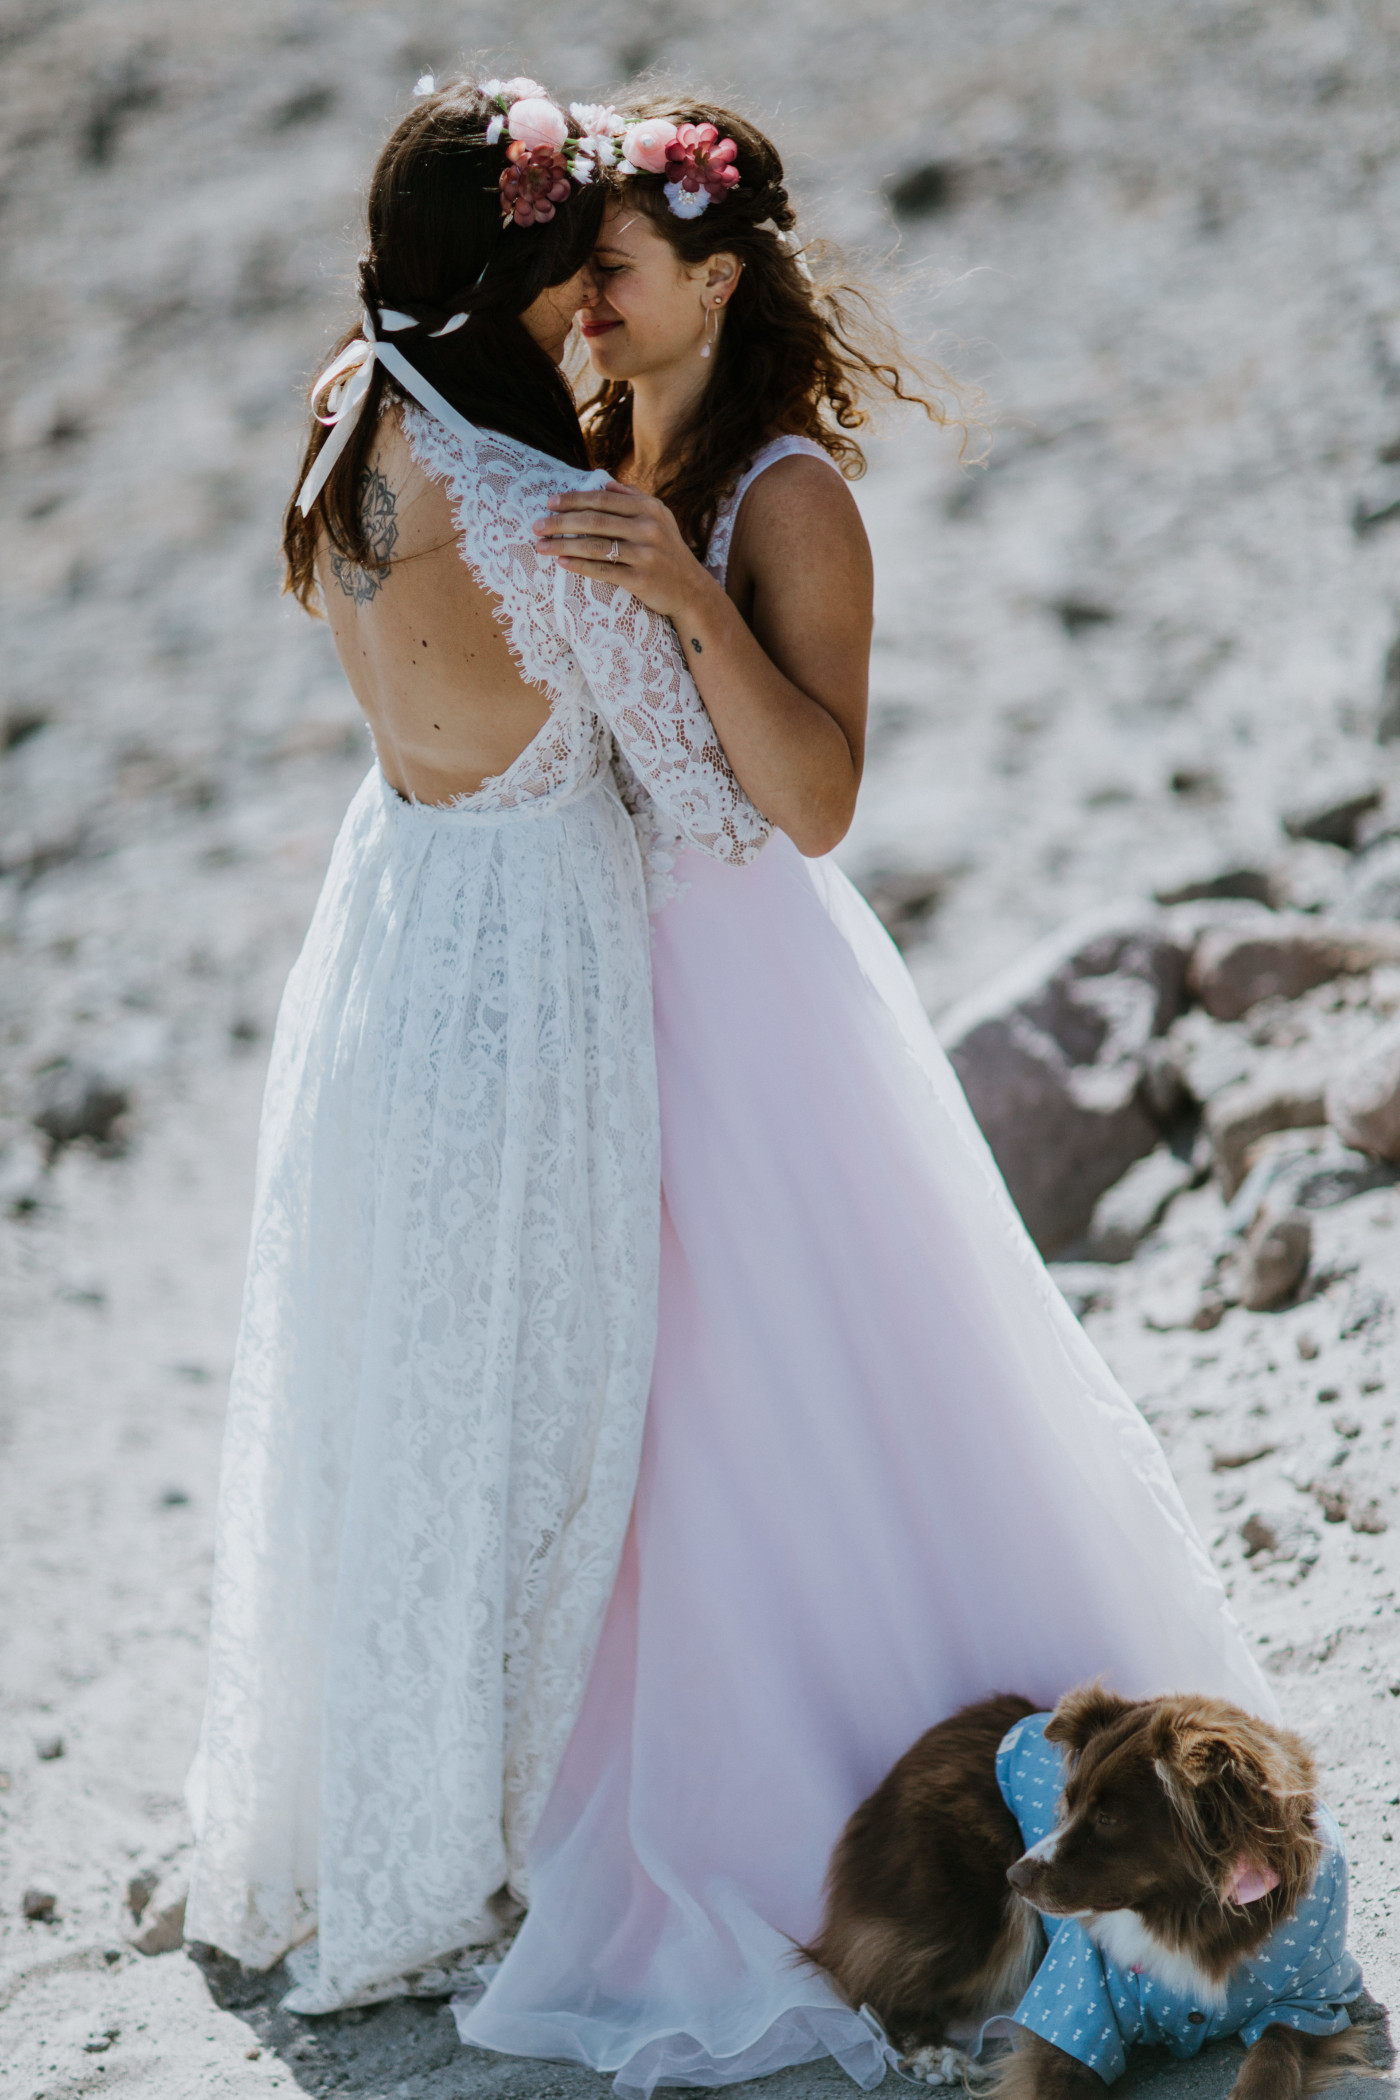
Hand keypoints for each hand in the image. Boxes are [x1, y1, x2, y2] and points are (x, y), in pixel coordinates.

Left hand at [531, 481, 714, 623]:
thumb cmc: (668, 550)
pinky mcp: (641, 579)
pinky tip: (562, 562)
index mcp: (648, 508)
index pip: (603, 499)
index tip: (549, 503)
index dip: (574, 499)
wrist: (690, 589)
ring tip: (541, 546)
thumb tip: (604, 481)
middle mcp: (647, 528)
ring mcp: (645, 554)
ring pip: (595, 545)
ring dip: (563, 545)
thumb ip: (633, 497)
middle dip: (561, 522)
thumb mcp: (659, 517)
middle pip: (594, 520)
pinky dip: (580, 566)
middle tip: (536, 526)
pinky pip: (603, 570)